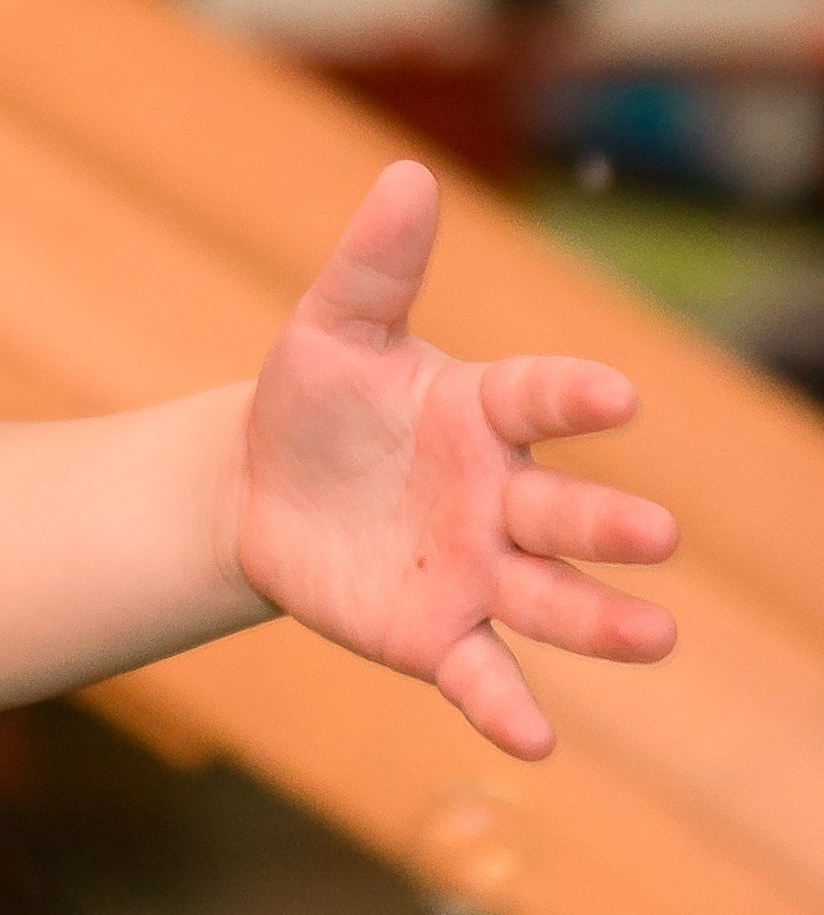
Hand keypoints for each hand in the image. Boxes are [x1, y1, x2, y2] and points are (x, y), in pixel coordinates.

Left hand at [234, 159, 677, 758]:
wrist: (257, 489)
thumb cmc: (313, 399)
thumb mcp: (331, 327)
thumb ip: (375, 263)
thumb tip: (407, 175)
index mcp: (482, 411)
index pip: (538, 398)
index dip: (573, 395)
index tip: (615, 395)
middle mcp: (498, 496)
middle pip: (564, 510)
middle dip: (608, 524)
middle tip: (657, 536)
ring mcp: (476, 570)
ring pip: (550, 599)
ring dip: (601, 620)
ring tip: (656, 637)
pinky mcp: (437, 635)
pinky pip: (481, 674)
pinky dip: (508, 706)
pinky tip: (538, 739)